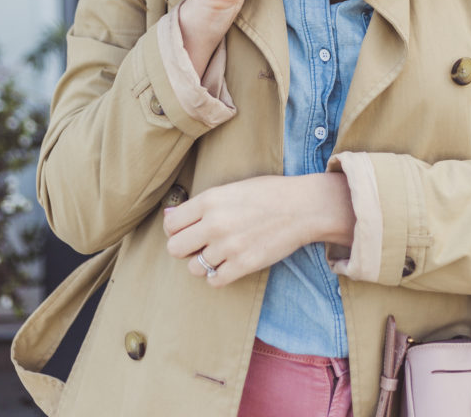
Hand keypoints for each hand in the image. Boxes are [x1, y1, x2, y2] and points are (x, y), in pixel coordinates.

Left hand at [163, 173, 354, 286]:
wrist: (302, 207)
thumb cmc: (267, 194)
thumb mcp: (230, 189)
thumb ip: (199, 205)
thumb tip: (168, 217)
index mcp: (210, 200)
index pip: (170, 224)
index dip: (175, 229)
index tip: (186, 229)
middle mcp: (215, 224)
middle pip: (175, 248)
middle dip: (184, 248)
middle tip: (198, 244)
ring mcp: (229, 247)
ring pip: (193, 267)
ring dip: (202, 263)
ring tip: (218, 252)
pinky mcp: (243, 265)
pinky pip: (214, 281)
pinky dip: (218, 275)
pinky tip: (228, 263)